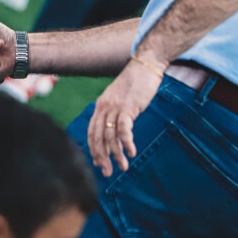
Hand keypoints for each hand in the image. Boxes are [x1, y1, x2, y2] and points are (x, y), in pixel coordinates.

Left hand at [86, 60, 162, 176]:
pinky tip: (131, 152)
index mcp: (100, 106)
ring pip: (111, 136)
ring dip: (116, 154)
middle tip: (107, 172)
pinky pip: (124, 128)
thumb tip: (113, 132)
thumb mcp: (119, 99)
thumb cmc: (135, 84)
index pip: (92, 132)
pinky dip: (126, 142)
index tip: (99, 164)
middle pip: (98, 137)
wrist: (145, 66)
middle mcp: (104, 107)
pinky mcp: (128, 107)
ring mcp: (115, 107)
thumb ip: (113, 114)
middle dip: (102, 157)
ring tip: (123, 167)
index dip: (94, 150)